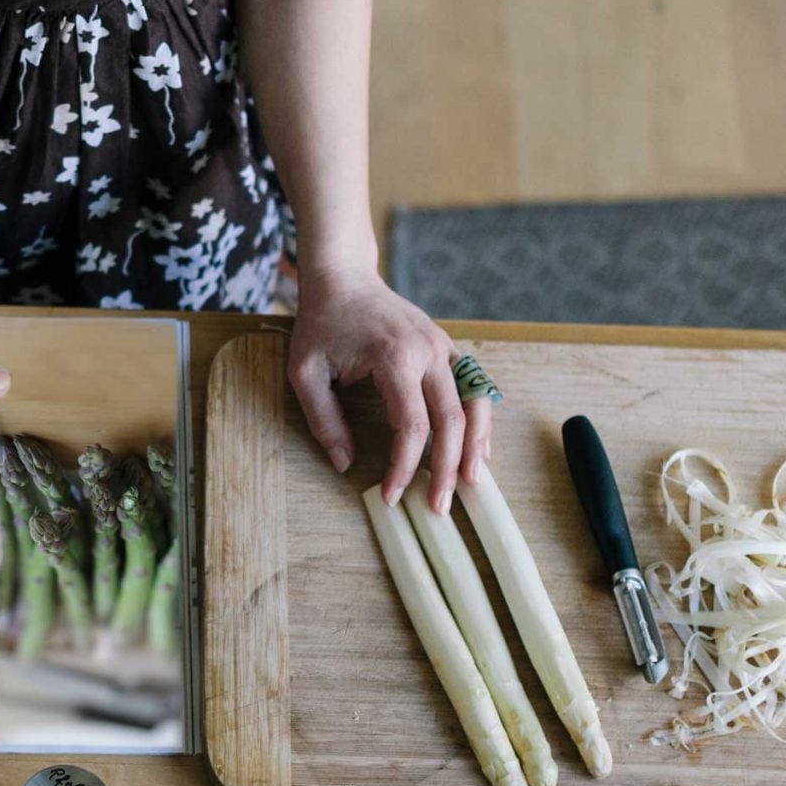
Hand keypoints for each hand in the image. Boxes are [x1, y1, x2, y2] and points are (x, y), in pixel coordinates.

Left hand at [288, 266, 492, 513]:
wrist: (344, 279)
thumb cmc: (322, 324)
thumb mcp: (306, 372)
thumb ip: (324, 420)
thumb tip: (344, 464)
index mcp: (395, 357)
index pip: (412, 426)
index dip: (405, 467)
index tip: (391, 495)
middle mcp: (428, 351)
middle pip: (451, 420)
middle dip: (448, 468)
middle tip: (439, 506)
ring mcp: (444, 347)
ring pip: (475, 403)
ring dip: (475, 446)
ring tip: (472, 483)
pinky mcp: (447, 347)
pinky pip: (474, 387)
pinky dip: (479, 419)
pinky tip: (478, 447)